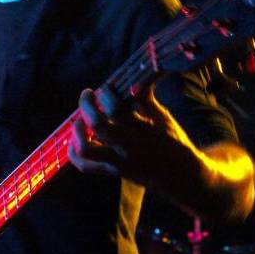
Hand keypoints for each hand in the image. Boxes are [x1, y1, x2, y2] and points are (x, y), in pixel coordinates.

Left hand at [68, 85, 190, 186]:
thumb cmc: (173, 142)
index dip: (107, 93)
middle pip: (98, 125)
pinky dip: (73, 152)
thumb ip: (145, 98)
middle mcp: (128, 147)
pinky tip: (75, 140)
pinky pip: (85, 166)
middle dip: (87, 105)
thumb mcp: (163, 117)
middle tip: (88, 94)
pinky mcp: (111, 171)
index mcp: (143, 130)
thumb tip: (133, 77)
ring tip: (81, 119)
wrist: (180, 176)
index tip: (107, 86)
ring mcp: (118, 161)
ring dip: (78, 130)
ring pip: (86, 149)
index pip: (116, 108)